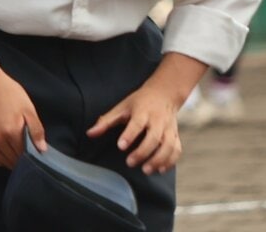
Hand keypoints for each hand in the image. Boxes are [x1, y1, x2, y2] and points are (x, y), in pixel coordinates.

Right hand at [0, 70, 47, 168]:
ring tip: (20, 151)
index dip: (34, 157)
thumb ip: (36, 130)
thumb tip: (42, 149)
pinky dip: (3, 158)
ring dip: (13, 160)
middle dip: (24, 159)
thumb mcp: (28, 109)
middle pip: (15, 160)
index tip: (38, 153)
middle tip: (30, 152)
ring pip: (5, 161)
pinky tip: (9, 150)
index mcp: (12, 131)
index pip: (26, 155)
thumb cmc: (9, 94)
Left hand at [87, 54, 203, 174]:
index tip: (120, 146)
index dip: (129, 135)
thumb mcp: (121, 107)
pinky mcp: (176, 135)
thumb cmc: (139, 102)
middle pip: (153, 138)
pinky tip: (160, 170)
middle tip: (130, 163)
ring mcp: (169, 129)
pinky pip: (176, 150)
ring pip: (168, 146)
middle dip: (142, 152)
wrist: (164, 94)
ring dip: (158, 160)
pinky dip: (170, 161)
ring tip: (145, 170)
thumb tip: (89, 134)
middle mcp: (158, 120)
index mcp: (142, 111)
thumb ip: (106, 121)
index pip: (136, 124)